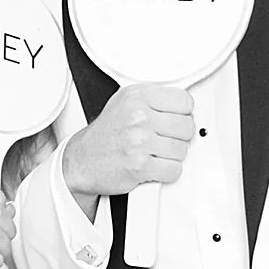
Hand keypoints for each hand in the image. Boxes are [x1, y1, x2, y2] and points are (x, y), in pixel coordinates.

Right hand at [59, 83, 203, 205]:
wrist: (81, 160)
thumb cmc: (105, 133)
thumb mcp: (126, 101)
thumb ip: (154, 98)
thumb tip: (185, 104)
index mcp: (138, 96)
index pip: (185, 101)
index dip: (184, 113)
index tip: (177, 119)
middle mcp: (139, 116)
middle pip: (187, 126)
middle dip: (179, 136)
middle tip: (166, 139)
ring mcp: (139, 141)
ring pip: (182, 150)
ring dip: (173, 156)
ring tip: (157, 153)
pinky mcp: (140, 166)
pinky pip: (174, 170)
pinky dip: (168, 172)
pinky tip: (156, 166)